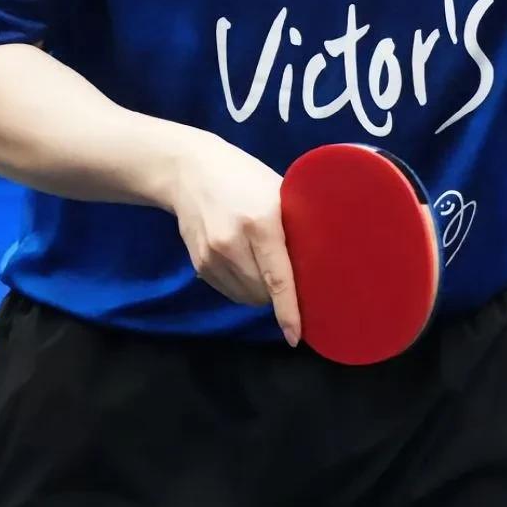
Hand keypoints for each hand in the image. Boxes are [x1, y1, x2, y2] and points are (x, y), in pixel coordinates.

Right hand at [171, 133, 299, 345]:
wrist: (188, 170)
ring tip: (262, 260)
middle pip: (263, 293)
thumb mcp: (275, 190)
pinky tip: (243, 259)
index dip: (289, 311)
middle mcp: (233, 243)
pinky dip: (242, 285)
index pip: (278, 278)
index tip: (296, 336)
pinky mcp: (200, 264)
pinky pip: (230, 291)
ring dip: (260, 291)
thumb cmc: (242, 175)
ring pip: (246, 296)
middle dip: (278, 292)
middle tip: (287, 268)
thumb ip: (292, 222)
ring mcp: (212, 256)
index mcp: (260, 222)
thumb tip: (318, 257)